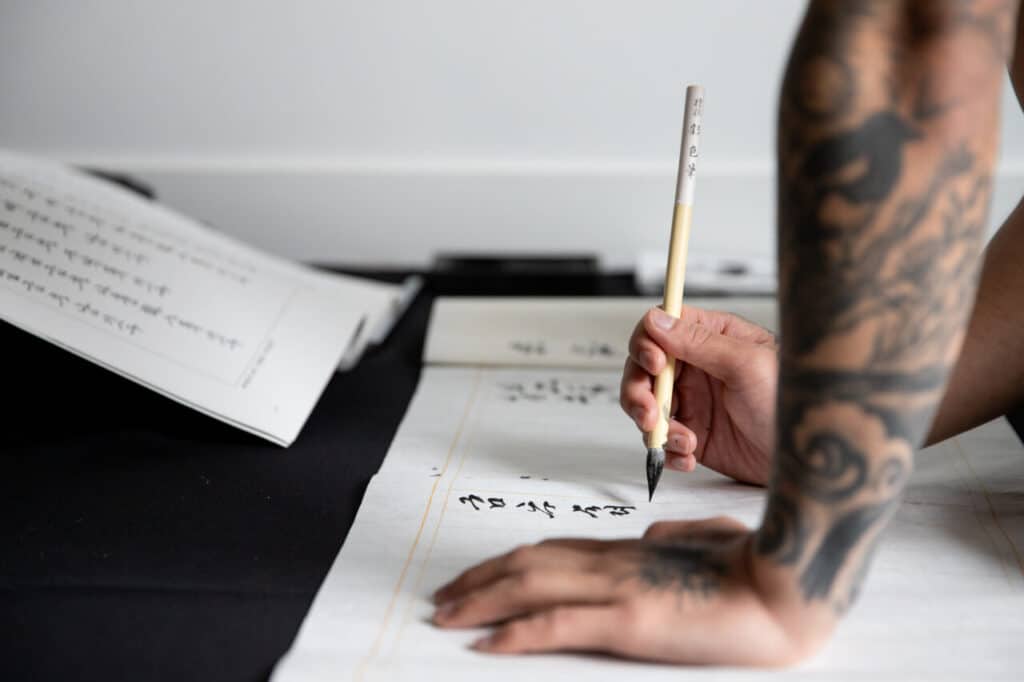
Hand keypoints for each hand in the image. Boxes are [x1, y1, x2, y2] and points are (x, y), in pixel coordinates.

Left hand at [432, 517, 830, 664]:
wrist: (788, 583)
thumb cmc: (757, 565)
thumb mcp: (710, 541)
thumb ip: (675, 538)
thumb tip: (647, 538)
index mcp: (630, 551)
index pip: (552, 551)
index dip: (509, 562)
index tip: (480, 574)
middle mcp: (613, 563)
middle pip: (528, 563)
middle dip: (479, 579)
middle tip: (442, 598)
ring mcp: (619, 587)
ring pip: (530, 586)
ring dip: (481, 601)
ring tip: (445, 616)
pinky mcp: (630, 618)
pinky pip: (559, 623)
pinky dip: (517, 632)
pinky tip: (486, 644)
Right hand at [620, 306, 777, 484]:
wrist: (808, 459)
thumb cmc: (792, 404)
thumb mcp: (747, 365)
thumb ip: (699, 342)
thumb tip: (657, 319)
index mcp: (712, 339)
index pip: (661, 328)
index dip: (647, 344)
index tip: (654, 364)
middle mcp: (698, 368)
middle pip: (643, 370)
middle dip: (639, 392)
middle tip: (650, 413)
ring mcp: (694, 403)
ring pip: (647, 406)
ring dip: (654, 427)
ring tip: (682, 441)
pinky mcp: (694, 435)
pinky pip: (662, 440)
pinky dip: (668, 451)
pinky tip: (689, 456)